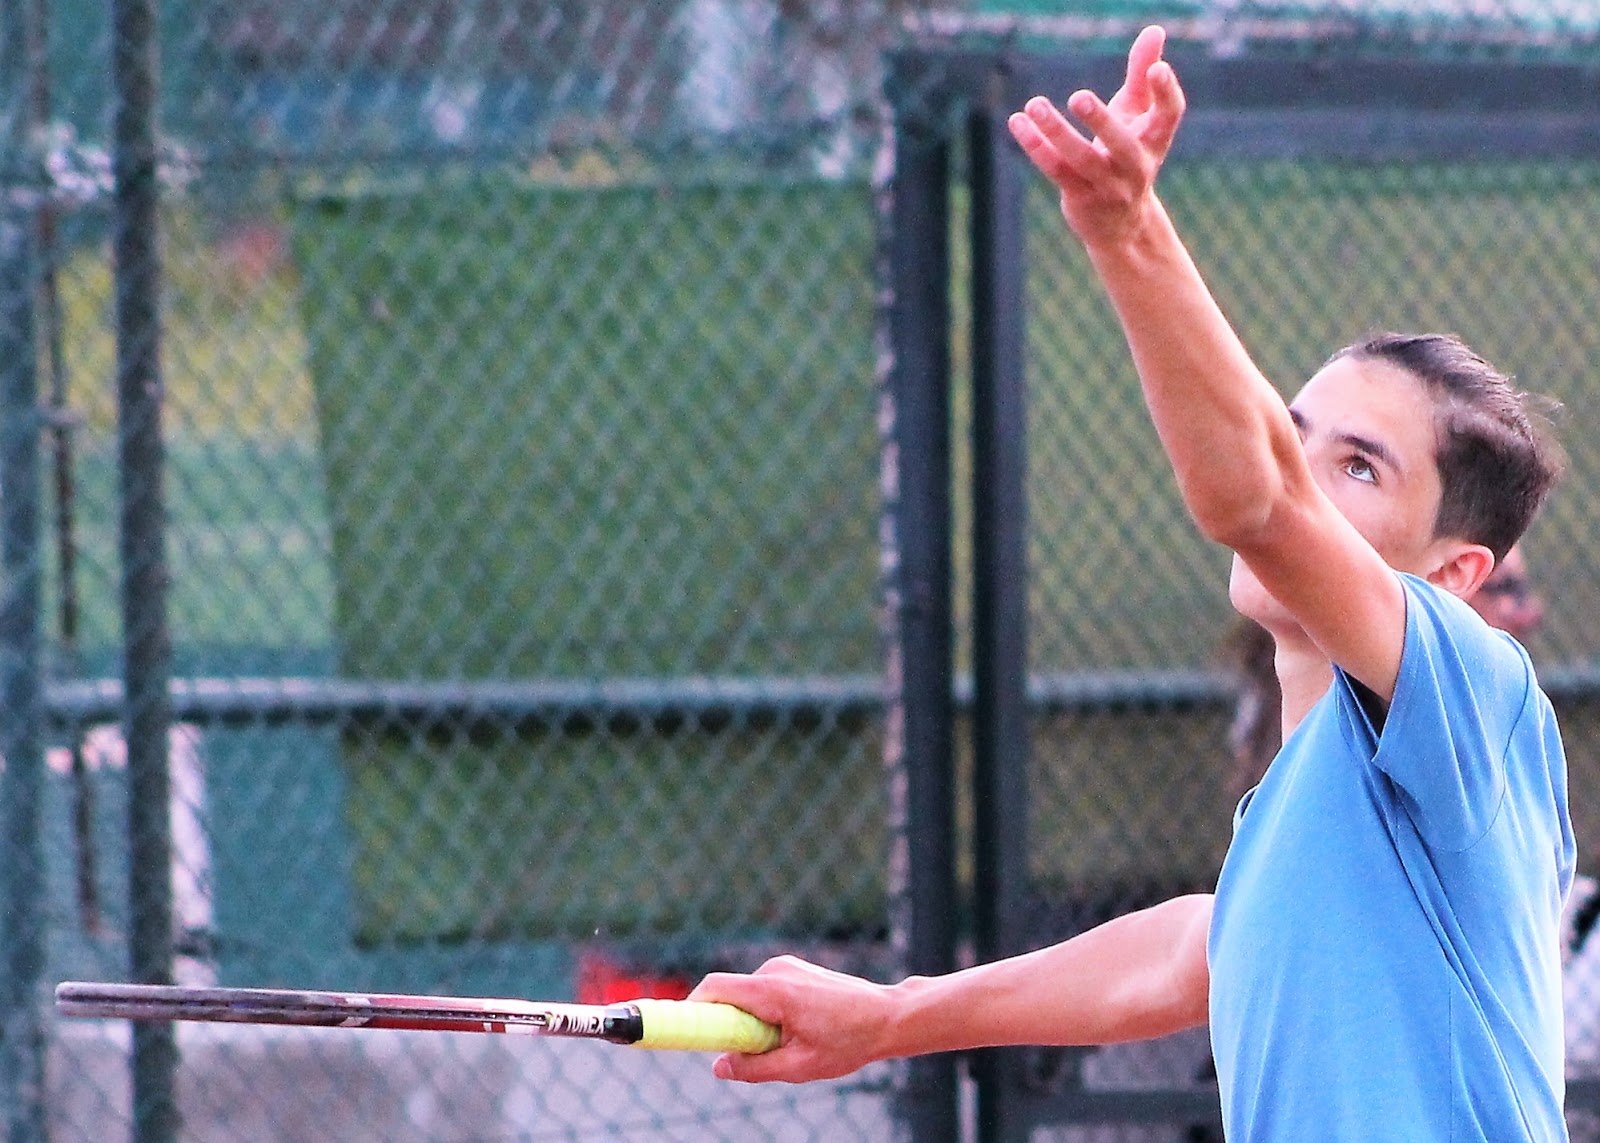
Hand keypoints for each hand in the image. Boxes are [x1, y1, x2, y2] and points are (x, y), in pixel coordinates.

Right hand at [687, 955, 896, 1082]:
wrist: (888, 1016)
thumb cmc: (848, 1041)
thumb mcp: (799, 1066)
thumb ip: (754, 1068)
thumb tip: (719, 1068)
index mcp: (773, 990)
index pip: (714, 988)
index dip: (691, 1009)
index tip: (680, 1030)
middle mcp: (775, 969)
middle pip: (729, 995)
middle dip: (728, 1026)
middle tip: (749, 1054)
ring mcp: (786, 966)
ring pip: (747, 996)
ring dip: (751, 1022)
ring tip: (788, 1043)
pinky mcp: (794, 970)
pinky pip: (763, 992)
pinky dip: (766, 1013)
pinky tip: (797, 1030)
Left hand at [1006, 25, 1185, 246]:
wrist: (1121, 227)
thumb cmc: (1128, 156)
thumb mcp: (1138, 116)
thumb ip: (1141, 74)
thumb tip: (1155, 29)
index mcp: (1155, 141)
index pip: (1169, 115)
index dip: (1166, 92)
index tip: (1157, 68)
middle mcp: (1135, 167)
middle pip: (1121, 145)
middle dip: (1101, 121)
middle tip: (1079, 96)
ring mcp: (1107, 186)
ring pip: (1080, 159)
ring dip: (1056, 132)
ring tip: (1034, 103)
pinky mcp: (1080, 198)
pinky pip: (1056, 170)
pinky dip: (1036, 146)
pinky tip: (1018, 122)